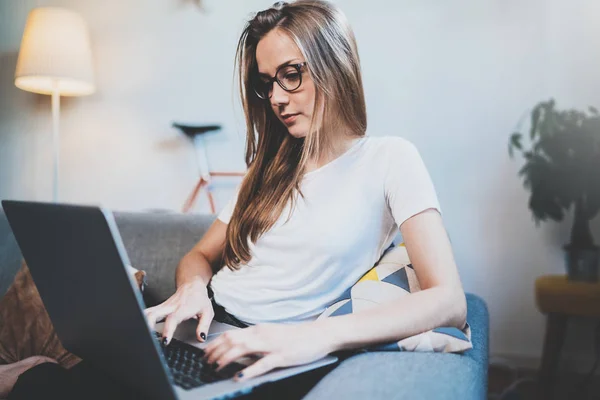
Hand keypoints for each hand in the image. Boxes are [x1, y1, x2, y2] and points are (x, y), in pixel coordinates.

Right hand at [144, 278, 213, 343]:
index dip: (168, 330)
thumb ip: (204, 326)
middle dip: (148, 326)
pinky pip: (148, 312)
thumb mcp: (207, 312)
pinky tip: (140, 327)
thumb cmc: (199, 299)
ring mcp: (163, 307)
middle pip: (154, 314)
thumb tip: (201, 338)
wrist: (192, 285)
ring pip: (148, 312)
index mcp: (182, 309)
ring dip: (143, 322)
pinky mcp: (159, 307)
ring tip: (142, 335)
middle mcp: (170, 307)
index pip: (172, 319)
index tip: (165, 341)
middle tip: (148, 340)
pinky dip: (142, 319)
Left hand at [203, 322, 331, 381]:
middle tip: (206, 362)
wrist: (319, 334)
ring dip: (226, 358)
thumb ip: (256, 341)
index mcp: (259, 330)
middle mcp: (262, 335)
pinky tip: (238, 376)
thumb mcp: (272, 336)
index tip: (205, 352)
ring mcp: (272, 345)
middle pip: (232, 340)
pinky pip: (262, 364)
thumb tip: (239, 350)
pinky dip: (248, 370)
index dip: (215, 343)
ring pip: (242, 349)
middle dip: (215, 351)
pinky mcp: (282, 356)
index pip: (231, 334)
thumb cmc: (297, 337)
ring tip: (216, 367)